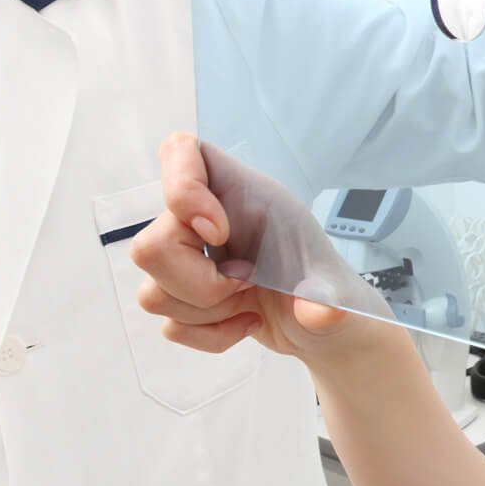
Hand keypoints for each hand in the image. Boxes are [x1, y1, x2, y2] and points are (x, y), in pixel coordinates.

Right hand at [131, 133, 393, 367]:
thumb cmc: (328, 286)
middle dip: (199, 284)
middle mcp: (206, 220)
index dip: (181, 189)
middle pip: (149, 245)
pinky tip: (244, 323)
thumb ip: (326, 295)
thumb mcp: (335, 287)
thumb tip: (324, 311)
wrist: (324, 325)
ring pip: (151, 292)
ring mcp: (190, 260)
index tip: (220, 233)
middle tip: (246, 282)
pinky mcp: (185, 298)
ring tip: (249, 303)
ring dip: (206, 313)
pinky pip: (169, 325)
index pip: (180, 150)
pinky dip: (209, 335)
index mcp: (240, 192)